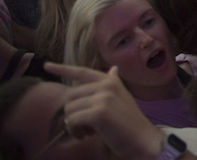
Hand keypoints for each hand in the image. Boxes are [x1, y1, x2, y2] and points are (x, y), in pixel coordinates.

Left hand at [42, 63, 164, 159]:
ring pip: (69, 110)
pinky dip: (75, 131)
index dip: (63, 68)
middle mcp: (107, 85)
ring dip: (73, 125)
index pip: (83, 71)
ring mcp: (104, 97)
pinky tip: (87, 135)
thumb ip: (112, 84)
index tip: (47, 65)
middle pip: (70, 96)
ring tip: (87, 132)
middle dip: (72, 114)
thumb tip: (113, 69)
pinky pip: (72, 120)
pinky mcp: (99, 112)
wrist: (142, 138)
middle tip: (84, 126)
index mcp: (111, 81)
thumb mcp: (121, 99)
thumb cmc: (129, 122)